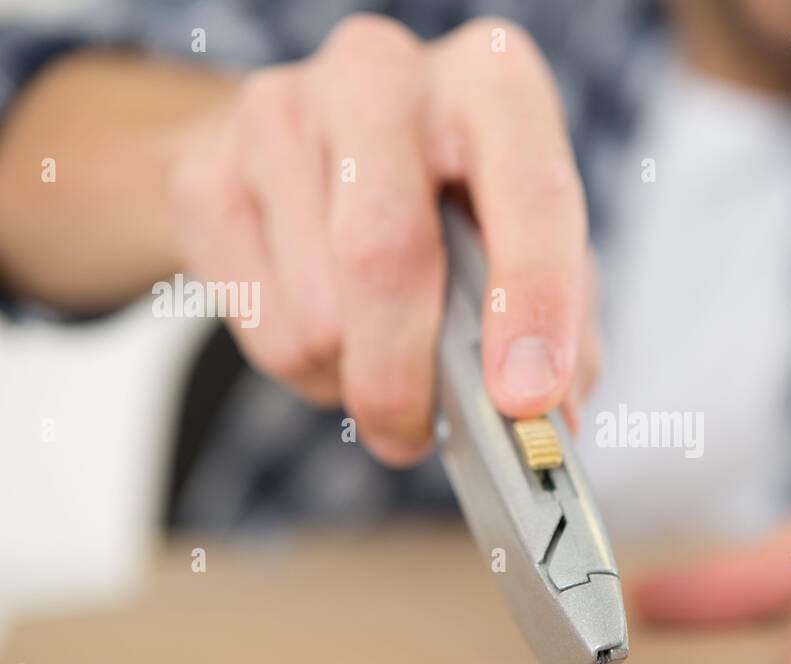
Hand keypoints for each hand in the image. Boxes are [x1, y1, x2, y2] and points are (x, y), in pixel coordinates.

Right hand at [163, 15, 598, 464]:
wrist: (312, 148)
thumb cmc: (446, 203)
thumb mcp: (527, 243)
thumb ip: (561, 327)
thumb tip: (550, 421)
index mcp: (492, 85)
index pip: (530, 193)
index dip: (534, 304)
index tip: (526, 397)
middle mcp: (385, 75)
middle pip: (386, 254)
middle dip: (407, 377)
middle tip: (417, 438)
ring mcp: (279, 112)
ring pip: (318, 313)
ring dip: (355, 379)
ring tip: (379, 362)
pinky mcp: (205, 172)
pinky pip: (260, 327)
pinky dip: (304, 370)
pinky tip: (326, 331)